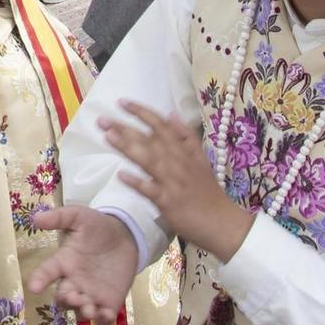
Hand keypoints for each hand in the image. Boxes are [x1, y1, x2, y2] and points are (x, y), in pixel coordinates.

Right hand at [23, 206, 139, 324]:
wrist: (125, 236)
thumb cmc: (97, 226)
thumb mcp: (78, 216)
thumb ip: (59, 217)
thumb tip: (36, 218)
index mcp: (64, 262)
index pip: (46, 273)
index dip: (39, 280)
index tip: (34, 287)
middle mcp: (74, 282)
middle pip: (63, 298)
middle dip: (66, 300)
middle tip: (75, 297)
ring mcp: (91, 294)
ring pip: (80, 311)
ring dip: (82, 312)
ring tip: (89, 307)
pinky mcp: (110, 302)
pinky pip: (102, 319)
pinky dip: (102, 321)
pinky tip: (105, 314)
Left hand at [99, 100, 254, 259]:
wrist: (222, 223)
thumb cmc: (208, 192)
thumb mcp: (200, 159)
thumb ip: (185, 136)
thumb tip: (171, 113)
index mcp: (184, 151)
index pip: (161, 125)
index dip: (142, 112)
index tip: (122, 102)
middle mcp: (178, 163)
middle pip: (150, 140)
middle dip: (125, 128)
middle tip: (102, 119)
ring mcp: (173, 182)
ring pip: (149, 160)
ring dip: (128, 147)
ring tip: (108, 136)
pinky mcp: (169, 202)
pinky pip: (151, 190)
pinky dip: (137, 182)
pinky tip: (121, 175)